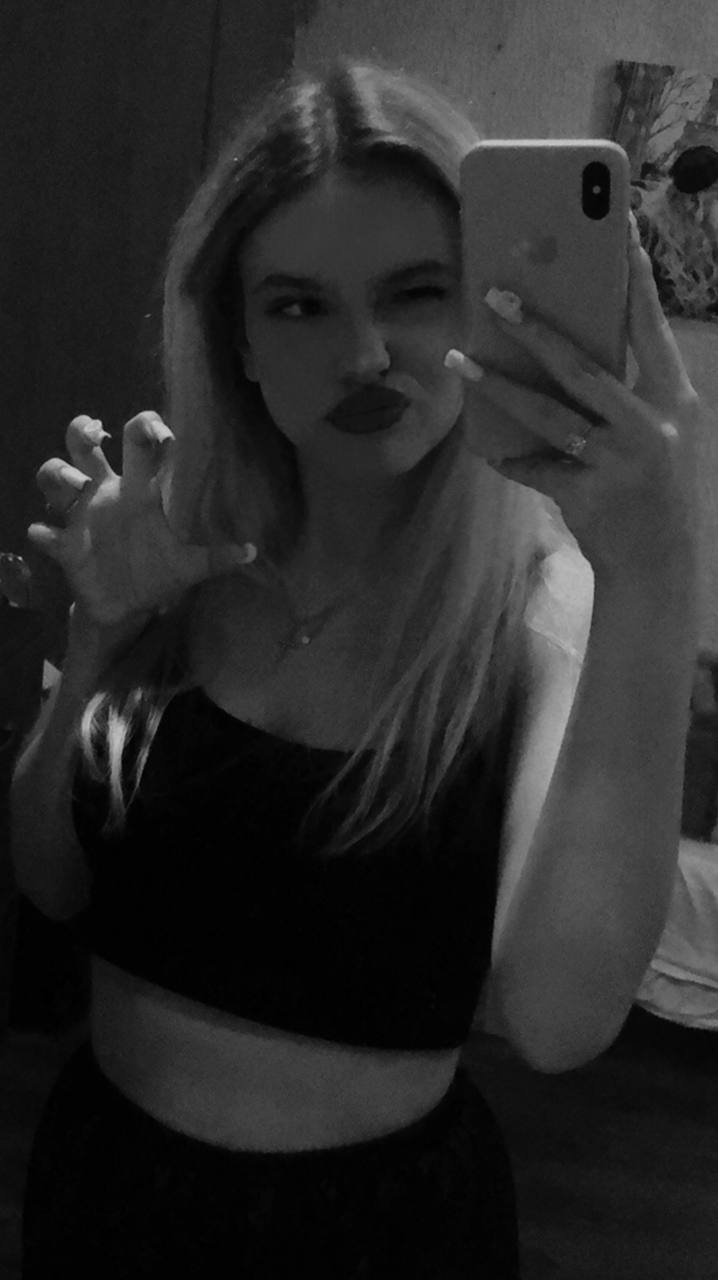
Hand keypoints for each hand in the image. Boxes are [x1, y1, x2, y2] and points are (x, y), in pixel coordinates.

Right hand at [27, 410, 256, 626]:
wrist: (127, 608)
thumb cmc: (157, 574)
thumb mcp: (189, 567)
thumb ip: (217, 558)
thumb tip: (253, 553)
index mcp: (138, 493)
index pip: (137, 444)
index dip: (145, 428)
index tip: (160, 434)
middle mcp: (105, 495)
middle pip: (83, 446)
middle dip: (82, 431)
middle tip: (97, 434)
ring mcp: (81, 518)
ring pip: (53, 476)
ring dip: (59, 475)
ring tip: (78, 487)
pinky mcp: (64, 546)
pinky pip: (43, 532)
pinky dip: (44, 533)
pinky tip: (50, 537)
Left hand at [448, 225, 699, 589]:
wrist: (658, 568)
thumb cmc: (655, 490)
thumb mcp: (661, 434)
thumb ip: (630, 392)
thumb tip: (567, 343)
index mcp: (676, 400)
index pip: (651, 328)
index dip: (634, 280)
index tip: (617, 233)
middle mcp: (652, 426)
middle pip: (586, 365)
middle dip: (538, 327)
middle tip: (496, 293)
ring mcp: (619, 461)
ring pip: (549, 413)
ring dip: (499, 384)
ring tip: (460, 359)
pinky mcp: (589, 495)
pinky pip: (535, 467)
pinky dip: (508, 456)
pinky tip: (482, 445)